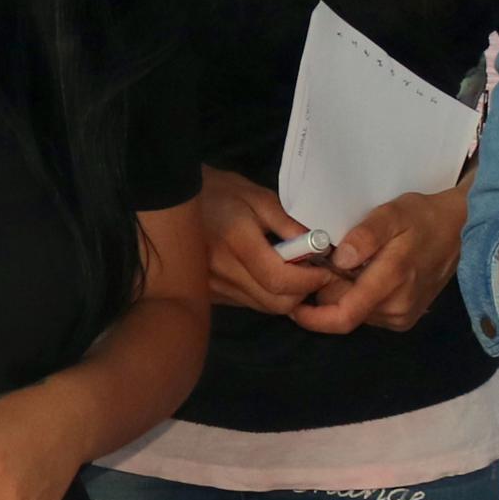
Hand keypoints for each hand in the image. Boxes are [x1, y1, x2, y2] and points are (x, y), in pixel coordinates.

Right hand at [196, 167, 334, 314]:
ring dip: (286, 295)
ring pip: (264, 307)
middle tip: (313, 271)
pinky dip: (266, 295)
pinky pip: (248, 303)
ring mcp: (214, 287)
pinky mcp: (211, 294)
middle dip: (302, 292)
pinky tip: (267, 274)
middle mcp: (223, 272)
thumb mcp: (258, 197)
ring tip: (291, 270)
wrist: (172, 201)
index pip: (280, 279)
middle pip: (275, 303)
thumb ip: (289, 224)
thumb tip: (320, 247)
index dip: (310, 280)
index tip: (326, 269)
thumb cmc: (218, 192)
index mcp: (237, 242)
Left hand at [295, 183, 465, 335]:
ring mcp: (402, 316)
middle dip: (325, 292)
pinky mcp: (404, 318)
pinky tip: (362, 274)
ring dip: (342, 293)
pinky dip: (358, 296)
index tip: (293, 304)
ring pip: (355, 312)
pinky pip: (368, 312)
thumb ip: (366, 235)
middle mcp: (396, 309)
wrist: (460, 229)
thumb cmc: (422, 217)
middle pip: (343, 312)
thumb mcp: (393, 213)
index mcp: (391, 283)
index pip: (343, 316)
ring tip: (344, 264)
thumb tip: (340, 259)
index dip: (313, 317)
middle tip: (319, 264)